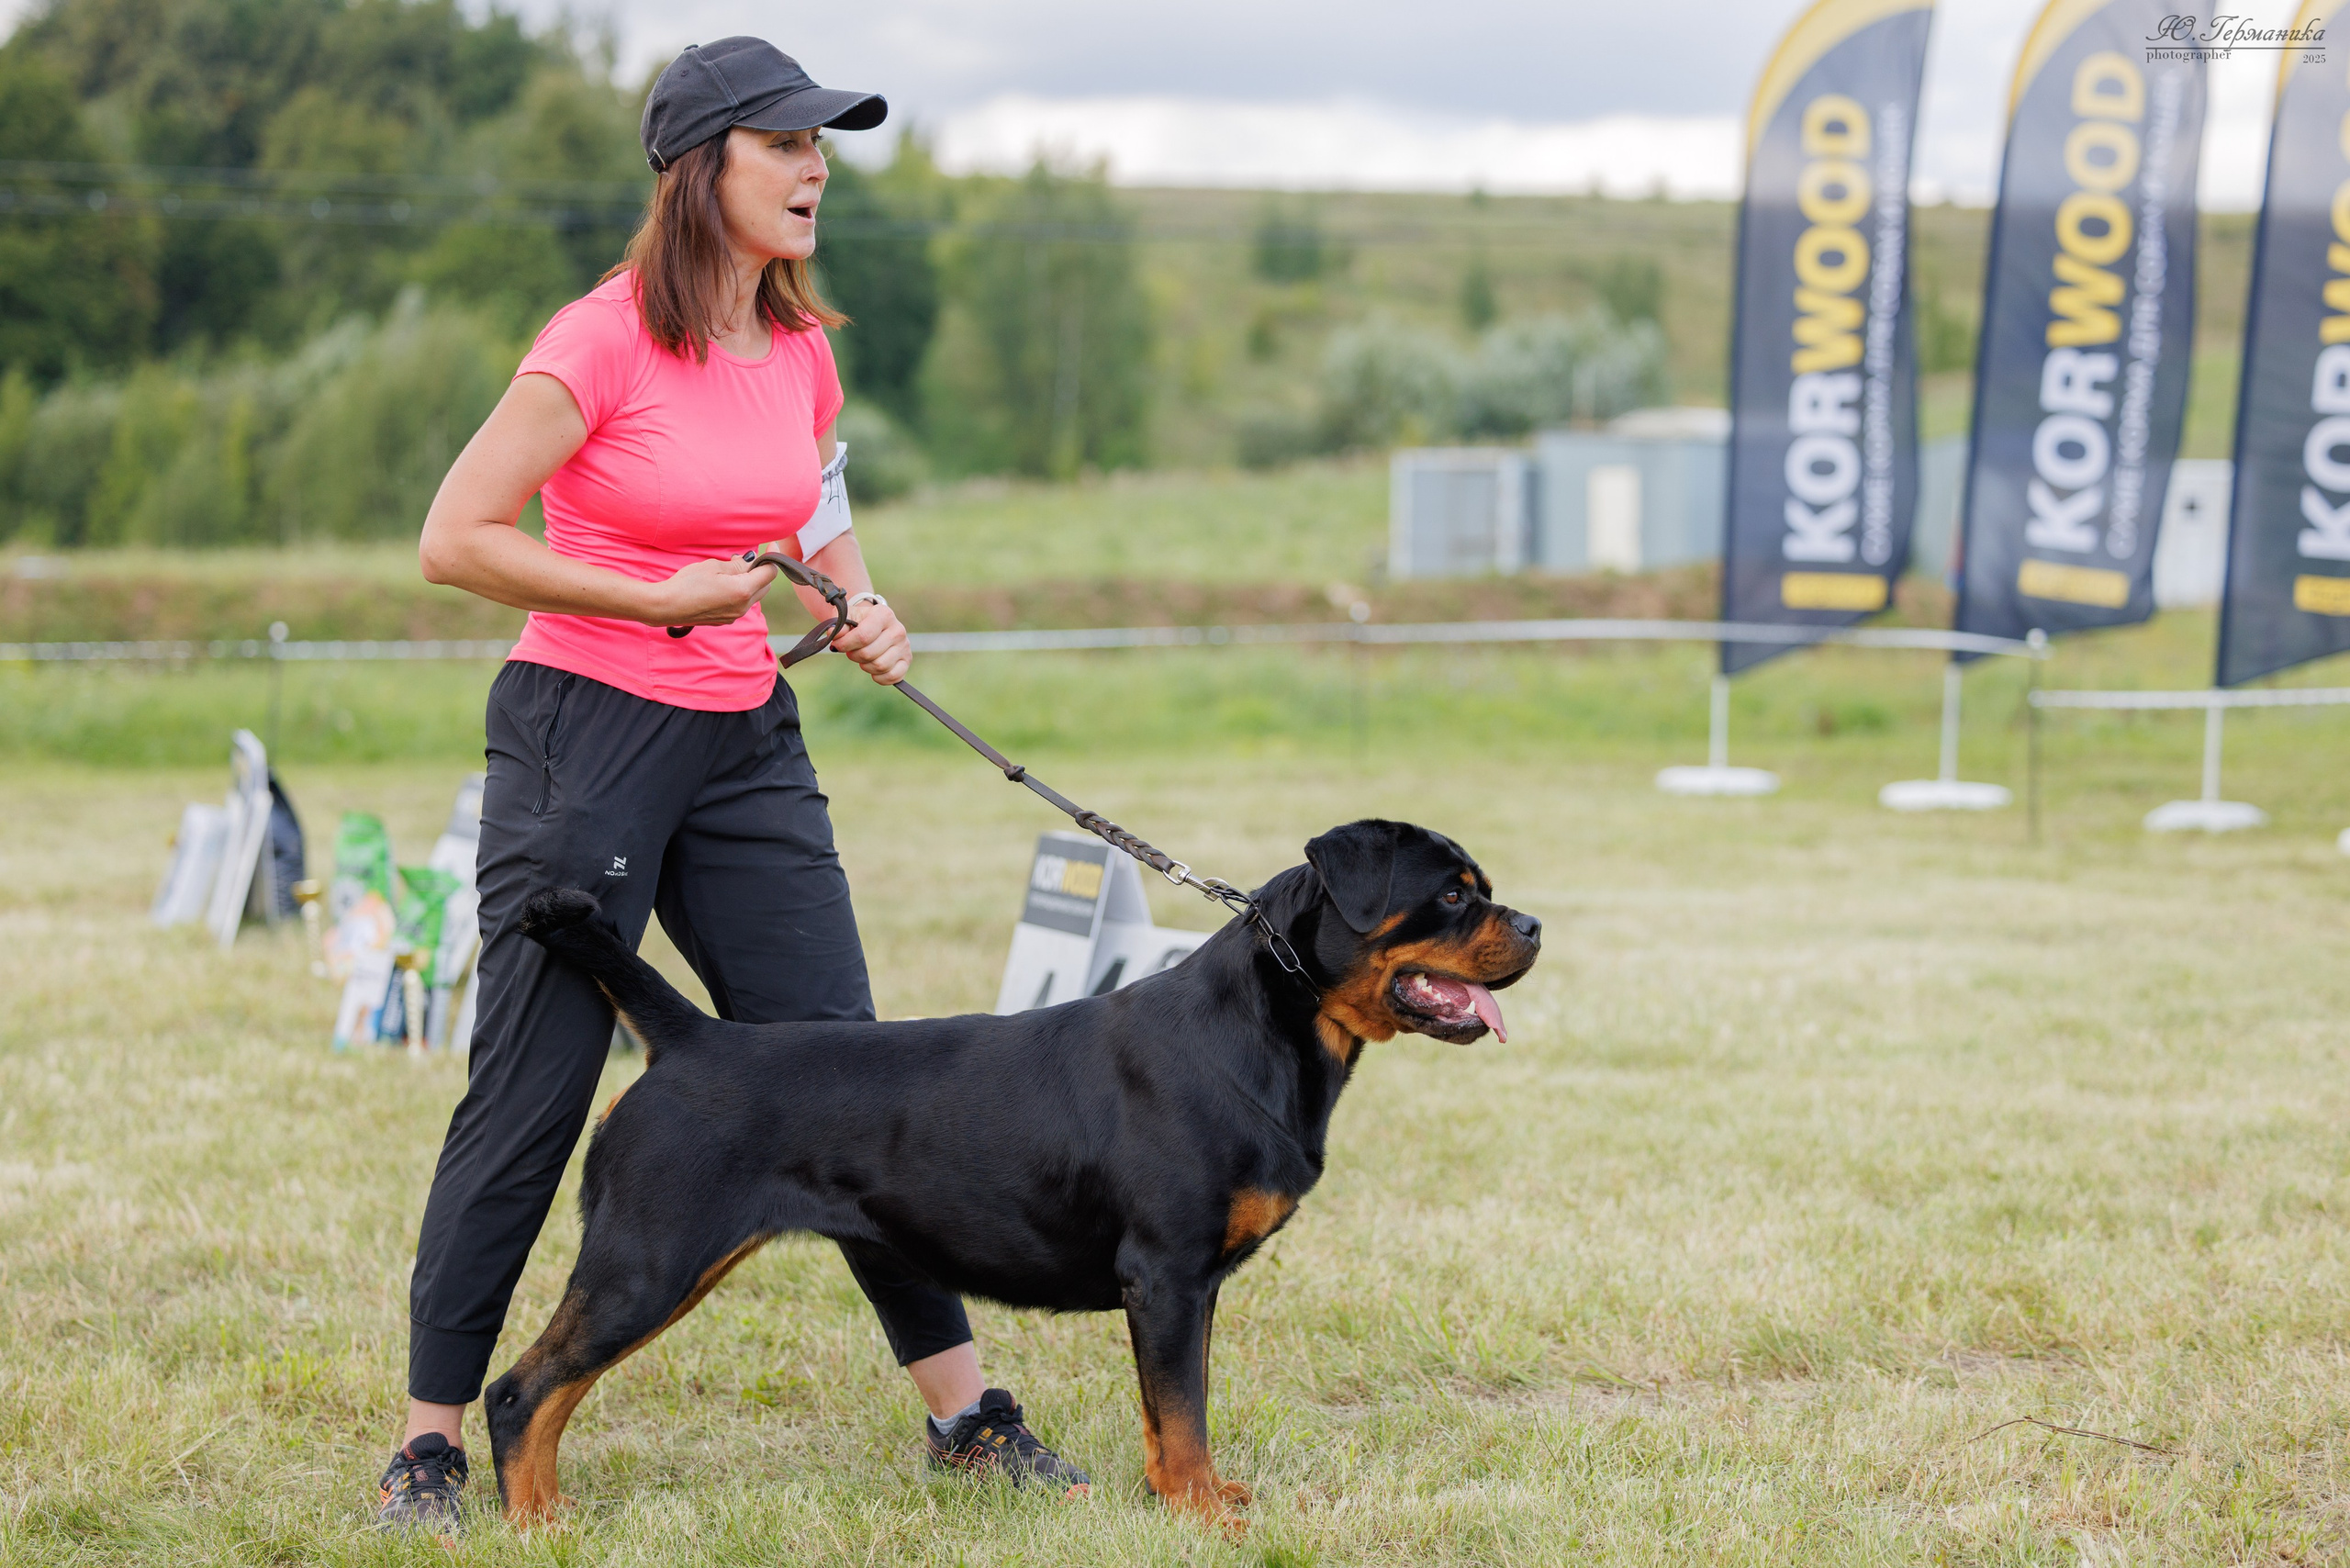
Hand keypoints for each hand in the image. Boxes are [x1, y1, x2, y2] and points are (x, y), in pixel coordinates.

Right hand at [645, 553, 778, 626]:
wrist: (666, 606)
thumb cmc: (687, 583)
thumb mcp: (713, 566)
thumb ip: (737, 565)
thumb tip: (750, 561)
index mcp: (743, 591)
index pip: (769, 573)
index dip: (772, 557)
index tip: (770, 546)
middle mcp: (743, 607)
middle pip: (765, 586)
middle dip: (761, 571)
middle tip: (746, 558)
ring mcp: (734, 616)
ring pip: (753, 596)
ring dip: (750, 582)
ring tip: (732, 570)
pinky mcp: (725, 620)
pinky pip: (741, 604)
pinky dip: (740, 592)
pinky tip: (725, 584)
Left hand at [831, 598, 910, 684]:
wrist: (874, 623)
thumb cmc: (858, 621)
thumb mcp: (847, 616)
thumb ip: (839, 624)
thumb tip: (834, 633)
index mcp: (884, 615)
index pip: (863, 636)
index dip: (846, 644)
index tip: (837, 644)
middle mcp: (898, 630)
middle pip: (869, 653)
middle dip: (854, 655)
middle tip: (851, 651)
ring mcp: (904, 646)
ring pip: (880, 666)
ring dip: (865, 666)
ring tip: (862, 658)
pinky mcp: (906, 660)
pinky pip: (893, 677)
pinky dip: (879, 677)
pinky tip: (872, 668)